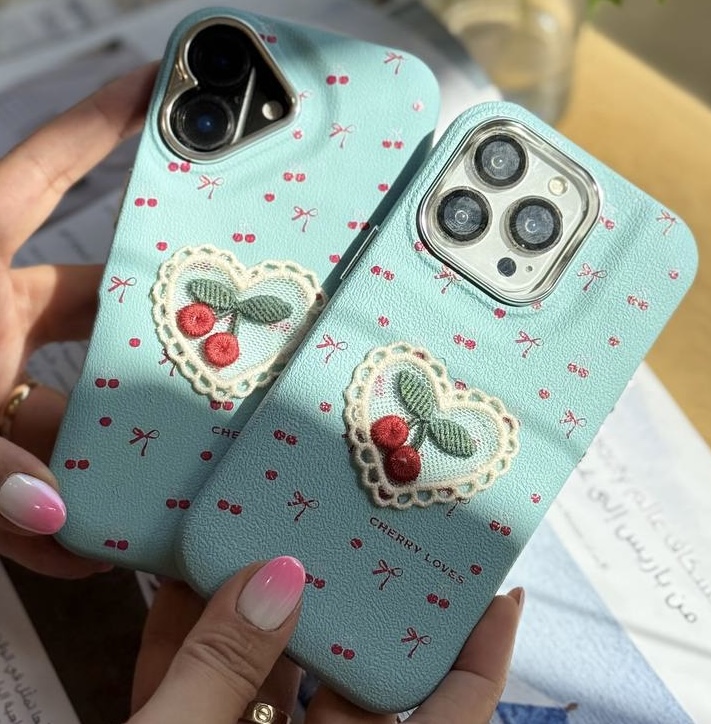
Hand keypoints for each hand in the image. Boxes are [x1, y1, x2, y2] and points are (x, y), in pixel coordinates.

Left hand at [0, 64, 156, 576]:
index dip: (105, 125)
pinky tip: (87, 542)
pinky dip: (56, 508)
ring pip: (74, 395)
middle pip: (96, 302)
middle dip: (152, 321)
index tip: (160, 93)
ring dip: (109, 440)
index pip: (51, 169)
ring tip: (166, 466)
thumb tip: (49, 511)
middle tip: (214, 335)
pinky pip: (33, 464)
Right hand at [131, 556, 522, 723]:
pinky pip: (202, 697)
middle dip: (343, 604)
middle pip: (350, 686)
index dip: (480, 661)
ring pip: (269, 683)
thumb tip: (272, 580)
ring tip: (258, 536)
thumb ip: (220, 677)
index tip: (498, 594)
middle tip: (344, 531)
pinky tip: (178, 585)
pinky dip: (189, 644)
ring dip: (254, 612)